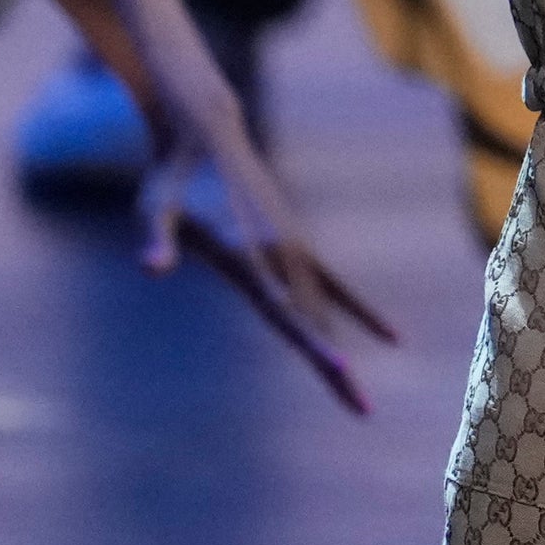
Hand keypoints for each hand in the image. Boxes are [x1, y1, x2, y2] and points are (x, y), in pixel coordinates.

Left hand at [135, 81, 399, 411]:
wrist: (207, 133)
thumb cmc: (174, 179)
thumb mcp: (155, 209)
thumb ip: (157, 241)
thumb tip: (152, 269)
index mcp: (247, 252)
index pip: (281, 308)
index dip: (311, 341)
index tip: (339, 368)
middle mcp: (279, 253)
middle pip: (312, 321)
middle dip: (336, 368)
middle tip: (362, 411)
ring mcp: (293, 247)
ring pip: (325, 312)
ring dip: (342, 355)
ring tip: (360, 405)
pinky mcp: (296, 243)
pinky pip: (335, 287)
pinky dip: (360, 313)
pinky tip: (392, 337)